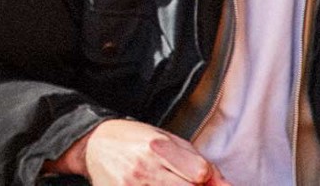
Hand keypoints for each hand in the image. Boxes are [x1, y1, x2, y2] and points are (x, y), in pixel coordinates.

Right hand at [48, 119, 229, 185]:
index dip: (210, 181)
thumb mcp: (167, 139)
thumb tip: (225, 184)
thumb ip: (197, 161)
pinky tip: (156, 185)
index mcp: (158, 146)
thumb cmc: (133, 139)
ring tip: (169, 182)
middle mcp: (145, 168)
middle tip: (185, 180)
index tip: (204, 180)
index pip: (200, 173)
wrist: (94, 145)